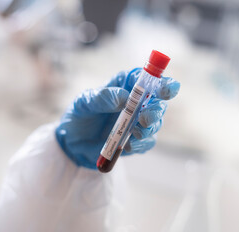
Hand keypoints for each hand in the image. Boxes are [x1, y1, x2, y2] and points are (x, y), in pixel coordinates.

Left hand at [55, 68, 179, 168]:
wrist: (71, 143)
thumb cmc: (78, 116)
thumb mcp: (84, 102)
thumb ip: (103, 97)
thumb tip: (125, 97)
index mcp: (125, 86)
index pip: (148, 79)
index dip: (161, 82)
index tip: (167, 89)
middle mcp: (136, 103)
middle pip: (158, 103)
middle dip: (156, 110)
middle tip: (144, 119)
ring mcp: (137, 123)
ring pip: (156, 124)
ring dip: (149, 129)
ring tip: (133, 134)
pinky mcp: (135, 141)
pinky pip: (147, 143)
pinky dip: (139, 144)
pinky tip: (126, 146)